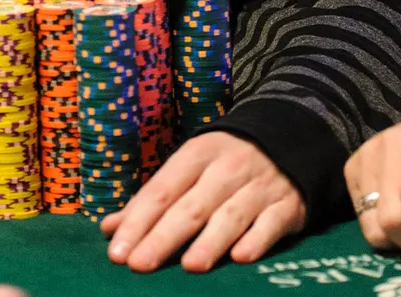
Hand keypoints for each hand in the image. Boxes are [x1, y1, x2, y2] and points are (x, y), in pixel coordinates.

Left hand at [102, 132, 303, 272]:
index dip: (138, 221)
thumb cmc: (226, 160)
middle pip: (190, 206)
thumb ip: (151, 199)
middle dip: (163, 236)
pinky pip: (271, 223)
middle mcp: (227, 169)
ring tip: (190, 266)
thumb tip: (110, 228)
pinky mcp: (287, 205)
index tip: (118, 251)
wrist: (290, 136)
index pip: (161, 190)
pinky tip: (241, 257)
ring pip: (230, 216)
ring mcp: (259, 187)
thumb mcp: (189, 167)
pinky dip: (257, 239)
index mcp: (197, 155)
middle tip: (140, 264)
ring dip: (210, 241)